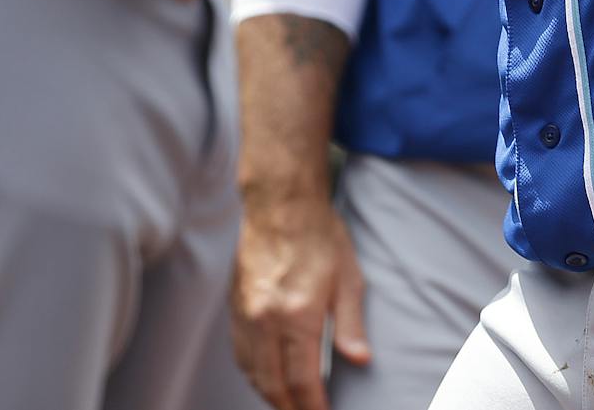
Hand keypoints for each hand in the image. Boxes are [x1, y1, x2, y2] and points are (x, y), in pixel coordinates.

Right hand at [231, 191, 371, 409]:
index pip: (303, 381)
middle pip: (272, 385)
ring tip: (289, 403)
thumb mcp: (348, 279)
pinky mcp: (234, 306)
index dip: (314, 407)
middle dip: (290, 408)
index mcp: (297, 315)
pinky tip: (267, 376)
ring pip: (252, 373)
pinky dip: (253, 373)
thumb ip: (350, 324)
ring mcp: (246, 314)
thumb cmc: (319, 236)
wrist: (280, 204)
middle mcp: (266, 320)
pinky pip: (240, 353)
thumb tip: (359, 359)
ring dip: (270, 394)